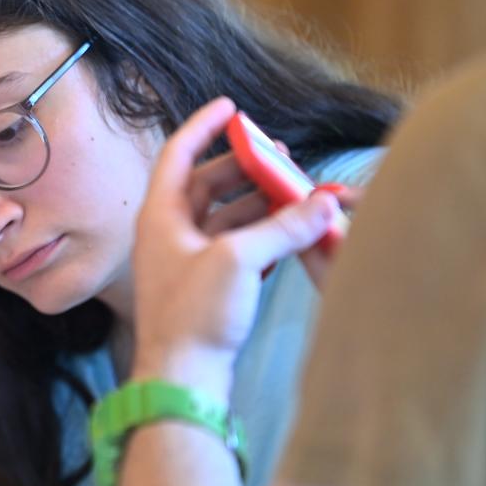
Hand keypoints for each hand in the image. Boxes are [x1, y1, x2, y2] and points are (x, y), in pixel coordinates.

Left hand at [132, 98, 344, 397]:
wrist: (183, 380)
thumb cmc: (194, 318)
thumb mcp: (240, 261)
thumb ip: (284, 227)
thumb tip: (324, 203)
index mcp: (161, 216)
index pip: (179, 154)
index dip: (204, 126)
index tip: (231, 105)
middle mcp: (169, 233)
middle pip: (207, 184)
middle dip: (245, 167)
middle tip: (282, 154)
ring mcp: (186, 260)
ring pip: (225, 216)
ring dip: (259, 202)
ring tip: (297, 191)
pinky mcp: (206, 286)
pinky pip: (236, 246)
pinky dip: (262, 234)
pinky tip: (291, 230)